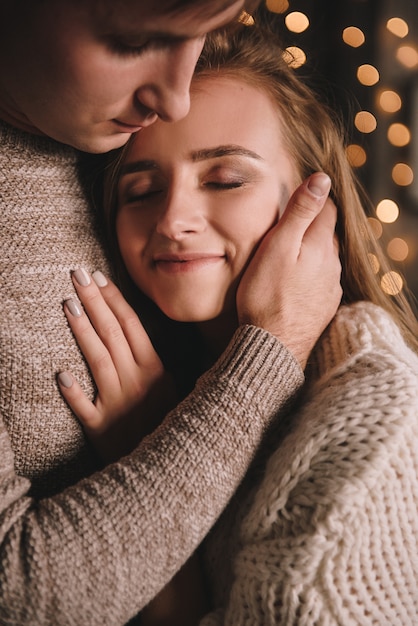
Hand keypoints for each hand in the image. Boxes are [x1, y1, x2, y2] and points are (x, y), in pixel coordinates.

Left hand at [58, 270, 176, 461]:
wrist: (169, 468)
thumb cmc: (167, 424)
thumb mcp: (172, 390)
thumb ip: (155, 364)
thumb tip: (136, 337)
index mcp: (156, 370)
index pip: (131, 324)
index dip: (113, 298)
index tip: (98, 276)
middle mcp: (138, 382)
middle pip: (112, 333)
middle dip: (94, 301)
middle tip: (76, 274)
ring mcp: (120, 405)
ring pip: (98, 360)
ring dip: (82, 330)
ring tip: (67, 304)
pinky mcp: (103, 430)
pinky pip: (86, 409)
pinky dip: (74, 393)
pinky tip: (60, 375)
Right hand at [237, 172, 341, 368]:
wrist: (272, 346)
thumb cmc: (266, 295)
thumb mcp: (278, 246)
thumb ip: (300, 212)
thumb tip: (322, 179)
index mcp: (321, 245)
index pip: (326, 209)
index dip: (312, 199)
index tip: (296, 198)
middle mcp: (332, 265)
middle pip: (326, 234)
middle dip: (310, 227)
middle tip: (286, 228)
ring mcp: (330, 288)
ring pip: (324, 259)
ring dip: (310, 253)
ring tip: (286, 257)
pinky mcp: (324, 307)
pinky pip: (321, 282)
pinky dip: (309, 276)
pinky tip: (293, 284)